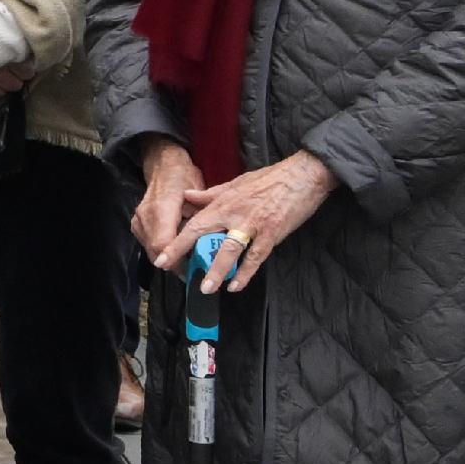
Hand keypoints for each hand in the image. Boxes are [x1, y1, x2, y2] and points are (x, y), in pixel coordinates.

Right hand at [131, 140, 205, 269]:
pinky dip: (162, 251)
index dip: (177, 261)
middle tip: (196, 271)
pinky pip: (148, 245)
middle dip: (176, 265)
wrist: (162, 163)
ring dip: (169, 260)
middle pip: (156, 252)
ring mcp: (138, 220)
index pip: (163, 243)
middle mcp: (145, 216)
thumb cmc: (183, 177)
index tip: (194, 271)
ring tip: (189, 263)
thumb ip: (202, 220)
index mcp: (162, 208)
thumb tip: (213, 245)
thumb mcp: (199, 194)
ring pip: (151, 251)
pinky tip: (177, 251)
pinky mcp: (137, 224)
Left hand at [176, 149, 335, 292]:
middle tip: (171, 271)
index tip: (162, 256)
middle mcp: (233, 213)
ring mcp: (252, 224)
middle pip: (205, 234)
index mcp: (223, 201)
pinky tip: (236, 285)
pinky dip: (246, 272)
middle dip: (186, 253)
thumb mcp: (236, 183)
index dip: (177, 241)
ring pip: (230, 249)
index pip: (194, 223)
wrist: (302, 176)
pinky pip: (256, 257)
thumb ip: (210, 193)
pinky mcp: (271, 233)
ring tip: (206, 287)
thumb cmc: (270, 179)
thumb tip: (187, 196)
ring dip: (217, 270)